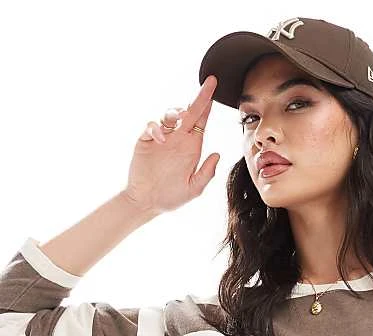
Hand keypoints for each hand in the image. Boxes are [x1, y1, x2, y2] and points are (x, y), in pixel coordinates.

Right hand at [123, 75, 220, 215]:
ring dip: (175, 111)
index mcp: (192, 148)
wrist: (147, 202)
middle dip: (199, 97)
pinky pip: (152, 126)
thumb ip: (206, 173)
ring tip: (179, 118)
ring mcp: (162, 138)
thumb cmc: (171, 197)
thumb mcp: (193, 189)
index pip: (201, 122)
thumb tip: (217, 154)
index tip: (215, 87)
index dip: (208, 105)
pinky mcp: (146, 140)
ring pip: (169, 114)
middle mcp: (178, 139)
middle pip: (189, 112)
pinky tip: (161, 138)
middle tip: (208, 86)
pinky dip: (156, 128)